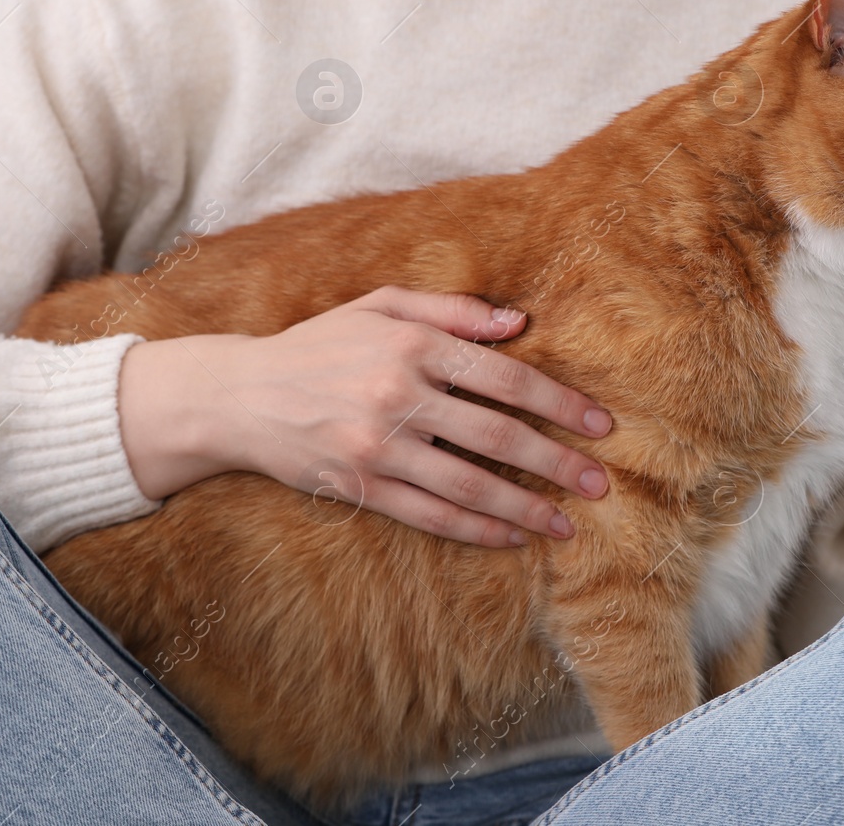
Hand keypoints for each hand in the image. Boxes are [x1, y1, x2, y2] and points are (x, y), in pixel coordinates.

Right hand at [116, 286, 612, 547]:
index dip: (559, 402)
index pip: (505, 376)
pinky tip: (510, 537)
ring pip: (470, 484)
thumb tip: (518, 322)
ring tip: (567, 524)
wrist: (242, 395)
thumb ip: (451, 310)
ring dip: (526, 507)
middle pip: (498, 435)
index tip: (599, 424)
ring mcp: (379, 445)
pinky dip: (476, 528)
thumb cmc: (320, 343)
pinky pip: (431, 514)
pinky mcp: (361, 485)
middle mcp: (399, 394)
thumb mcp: (380, 305)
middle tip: (601, 483)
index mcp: (412, 344)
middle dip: (557, 462)